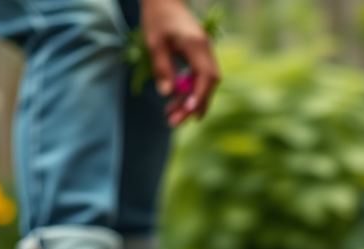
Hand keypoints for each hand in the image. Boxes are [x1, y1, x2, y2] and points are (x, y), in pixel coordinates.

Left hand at [140, 0, 219, 124]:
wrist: (164, 0)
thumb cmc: (157, 19)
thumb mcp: (154, 43)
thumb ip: (162, 68)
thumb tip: (167, 93)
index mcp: (196, 45)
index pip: (206, 76)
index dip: (199, 96)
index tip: (188, 111)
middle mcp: (206, 50)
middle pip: (209, 84)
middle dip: (195, 105)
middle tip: (176, 121)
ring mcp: (205, 53)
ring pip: (206, 83)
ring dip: (191, 101)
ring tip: (172, 115)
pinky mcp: (201, 55)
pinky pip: (200, 77)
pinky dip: (190, 91)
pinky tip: (177, 101)